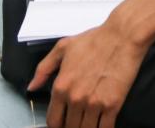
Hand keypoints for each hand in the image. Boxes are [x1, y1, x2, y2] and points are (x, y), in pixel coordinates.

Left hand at [27, 21, 149, 127]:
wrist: (122, 36)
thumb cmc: (95, 40)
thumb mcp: (63, 48)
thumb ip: (43, 69)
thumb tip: (32, 87)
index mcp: (61, 86)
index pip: (53, 121)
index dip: (57, 124)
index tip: (63, 122)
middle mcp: (75, 98)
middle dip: (72, 126)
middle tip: (78, 120)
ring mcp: (94, 103)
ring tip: (89, 122)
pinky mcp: (113, 104)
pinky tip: (103, 124)